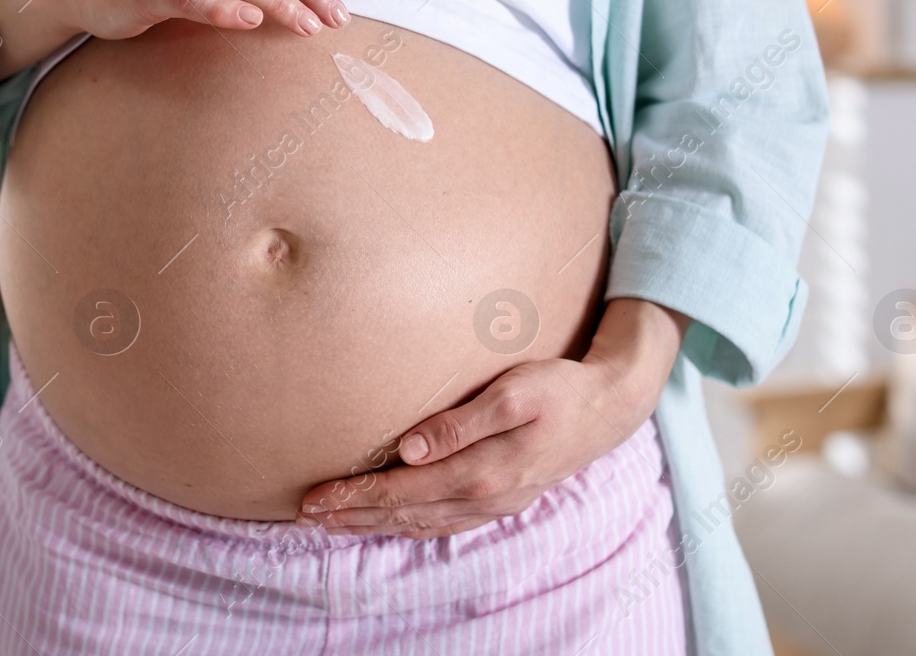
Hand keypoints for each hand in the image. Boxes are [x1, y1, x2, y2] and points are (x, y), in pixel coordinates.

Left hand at [296, 298, 690, 538]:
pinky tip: (389, 524)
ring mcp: (494, 504)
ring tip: (332, 524)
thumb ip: (461, 422)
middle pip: (404, 514)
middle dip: (352, 516)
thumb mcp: (514, 392)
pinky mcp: (500, 500)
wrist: (609, 409)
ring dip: (374, 526)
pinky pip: (444, 524)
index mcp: (484, 471)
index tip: (314, 499)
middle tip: (305, 516)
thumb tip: (409, 449)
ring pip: (421, 524)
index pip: (402, 491)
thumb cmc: (559, 389)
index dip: (355, 497)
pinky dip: (408, 527)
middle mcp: (485, 497)